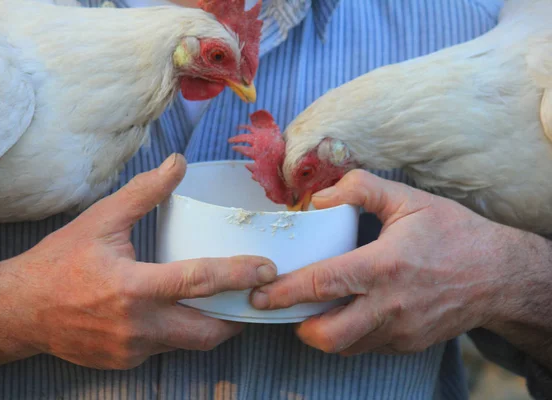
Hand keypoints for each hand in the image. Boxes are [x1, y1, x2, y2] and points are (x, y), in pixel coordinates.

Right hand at [0, 154, 275, 370]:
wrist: (20, 310)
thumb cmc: (60, 261)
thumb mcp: (101, 219)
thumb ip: (145, 193)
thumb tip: (178, 163)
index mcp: (133, 287)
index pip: (198, 281)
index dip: (237, 275)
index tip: (266, 269)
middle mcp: (137, 325)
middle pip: (206, 331)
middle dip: (236, 318)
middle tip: (252, 298)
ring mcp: (131, 350)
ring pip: (187, 343)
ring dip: (209, 326)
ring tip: (222, 305)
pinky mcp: (125, 362)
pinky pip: (164, 349)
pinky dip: (177, 332)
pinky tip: (174, 313)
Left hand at [250, 170, 514, 355]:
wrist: (498, 275)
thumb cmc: (452, 232)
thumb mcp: (408, 199)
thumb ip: (359, 188)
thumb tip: (317, 199)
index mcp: (385, 266)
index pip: (323, 283)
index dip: (285, 291)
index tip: (259, 294)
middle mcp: (391, 305)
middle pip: (328, 333)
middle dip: (296, 326)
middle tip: (280, 308)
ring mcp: (400, 330)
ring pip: (345, 346)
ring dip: (320, 332)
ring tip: (310, 310)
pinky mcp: (408, 344)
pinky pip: (366, 346)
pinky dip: (347, 334)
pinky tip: (346, 313)